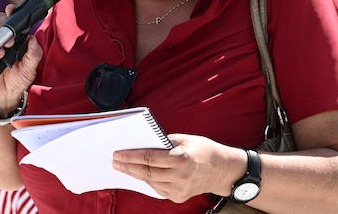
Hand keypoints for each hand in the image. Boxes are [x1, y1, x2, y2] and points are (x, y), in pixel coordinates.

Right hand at [0, 5, 42, 116]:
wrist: (7, 94)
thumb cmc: (19, 76)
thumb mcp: (30, 67)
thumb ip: (34, 54)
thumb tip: (33, 39)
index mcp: (12, 36)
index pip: (10, 18)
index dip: (10, 12)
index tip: (11, 9)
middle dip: (1, 26)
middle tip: (10, 40)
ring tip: (1, 54)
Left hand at [112, 134, 241, 202]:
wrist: (222, 170)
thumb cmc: (203, 150)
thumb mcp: (185, 139)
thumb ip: (164, 142)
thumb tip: (143, 143)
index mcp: (182, 159)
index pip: (150, 158)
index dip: (131, 156)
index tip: (118, 154)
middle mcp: (181, 176)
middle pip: (147, 172)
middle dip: (128, 166)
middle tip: (115, 161)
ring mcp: (180, 189)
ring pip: (151, 182)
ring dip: (135, 174)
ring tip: (123, 167)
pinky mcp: (179, 197)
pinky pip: (158, 188)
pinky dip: (147, 181)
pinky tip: (139, 174)